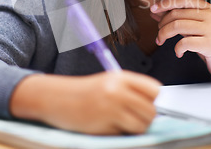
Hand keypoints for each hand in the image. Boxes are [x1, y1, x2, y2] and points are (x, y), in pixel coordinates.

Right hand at [10, 71, 160, 134]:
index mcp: (121, 77)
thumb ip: (131, 90)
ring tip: (122, 123)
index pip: (154, 89)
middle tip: (135, 117)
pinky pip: (124, 134)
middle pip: (151, 111)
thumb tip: (154, 106)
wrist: (56, 98)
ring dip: (135, 128)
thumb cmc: (84, 91)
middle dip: (146, 118)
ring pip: (141, 126)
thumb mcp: (109, 82)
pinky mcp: (103, 125)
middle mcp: (117, 91)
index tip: (146, 103)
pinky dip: (119, 133)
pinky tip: (107, 126)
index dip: (152, 99)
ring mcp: (111, 108)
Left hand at [151, 0, 210, 81]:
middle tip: (159, 34)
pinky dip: (177, 49)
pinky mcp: (210, 44)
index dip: (165, 3)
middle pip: (177, 14)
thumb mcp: (195, 28)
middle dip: (162, 24)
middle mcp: (210, 16)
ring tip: (162, 41)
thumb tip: (155, 13)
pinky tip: (179, 53)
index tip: (153, 10)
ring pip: (177, 26)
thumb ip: (178, 19)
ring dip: (164, 34)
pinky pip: (184, 42)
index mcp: (208, 9)